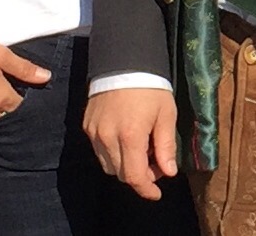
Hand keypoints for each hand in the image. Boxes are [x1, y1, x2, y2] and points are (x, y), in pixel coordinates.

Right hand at [83, 86, 178, 200]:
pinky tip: (127, 139)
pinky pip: (99, 151)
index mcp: (130, 136)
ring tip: (142, 148)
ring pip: (108, 165)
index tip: (156, 193)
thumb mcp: (166, 115)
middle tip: (155, 162)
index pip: (134, 177)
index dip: (146, 189)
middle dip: (139, 175)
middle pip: (121, 174)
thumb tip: (169, 172)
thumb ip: (166, 146)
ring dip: (125, 165)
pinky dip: (113, 153)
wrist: (124, 61)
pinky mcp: (87, 126)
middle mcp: (107, 138)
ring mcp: (94, 133)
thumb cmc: (150, 87)